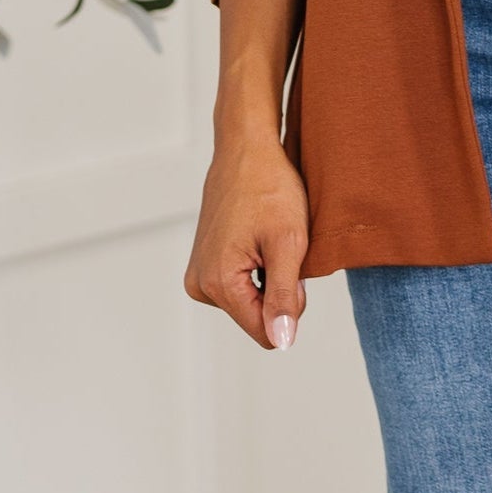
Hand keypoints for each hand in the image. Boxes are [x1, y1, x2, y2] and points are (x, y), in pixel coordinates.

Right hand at [184, 136, 309, 350]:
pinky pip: (239, 285)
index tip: (293, 267)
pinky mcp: (202, 266)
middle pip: (257, 317)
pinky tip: (257, 237)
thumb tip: (281, 342)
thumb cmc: (270, 188)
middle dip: (278, 289)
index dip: (291, 306)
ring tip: (268, 238)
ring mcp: (198, 276)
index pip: (266, 332)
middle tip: (282, 247)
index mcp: (219, 283)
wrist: (246, 150)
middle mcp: (200, 285)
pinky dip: (256, 268)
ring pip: (250, 302)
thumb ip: (284, 296)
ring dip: (268, 276)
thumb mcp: (289, 242)